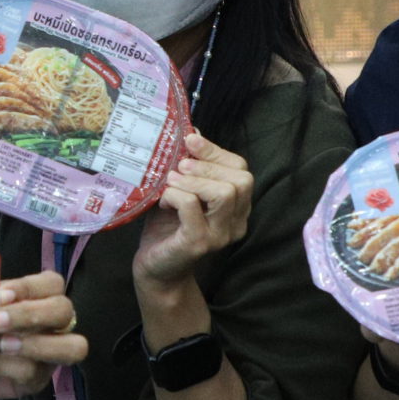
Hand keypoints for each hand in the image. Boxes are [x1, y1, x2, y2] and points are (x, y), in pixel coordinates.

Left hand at [0, 271, 85, 399]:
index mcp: (37, 295)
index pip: (52, 283)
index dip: (28, 288)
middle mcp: (51, 322)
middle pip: (64, 310)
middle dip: (30, 314)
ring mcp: (49, 352)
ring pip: (72, 347)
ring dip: (35, 344)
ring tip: (1, 345)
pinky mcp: (37, 380)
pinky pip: (35, 372)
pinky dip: (8, 366)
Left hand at [132, 132, 252, 294]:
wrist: (155, 268)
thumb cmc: (168, 227)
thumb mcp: (182, 190)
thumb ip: (191, 167)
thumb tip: (193, 131)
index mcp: (237, 208)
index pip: (242, 171)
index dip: (216, 152)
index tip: (190, 141)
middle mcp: (236, 223)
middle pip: (241, 181)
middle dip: (208, 165)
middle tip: (179, 167)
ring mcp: (220, 235)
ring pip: (224, 193)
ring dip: (193, 180)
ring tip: (170, 182)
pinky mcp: (199, 243)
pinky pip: (192, 206)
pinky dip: (175, 195)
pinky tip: (163, 201)